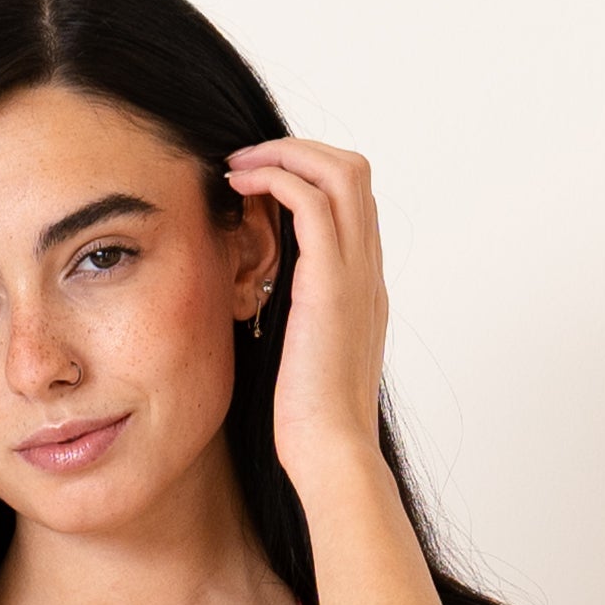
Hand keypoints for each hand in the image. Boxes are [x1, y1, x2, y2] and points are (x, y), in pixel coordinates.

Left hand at [224, 134, 390, 499]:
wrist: (330, 453)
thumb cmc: (306, 420)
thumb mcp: (296, 353)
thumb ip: (289, 315)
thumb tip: (254, 297)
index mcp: (361, 286)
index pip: (350, 201)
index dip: (306, 176)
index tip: (257, 184)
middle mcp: (366, 270)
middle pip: (353, 170)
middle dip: (297, 151)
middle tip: (246, 161)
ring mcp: (355, 273)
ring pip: (339, 171)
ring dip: (284, 154)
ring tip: (237, 165)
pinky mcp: (331, 283)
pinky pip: (311, 201)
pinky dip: (275, 178)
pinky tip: (238, 187)